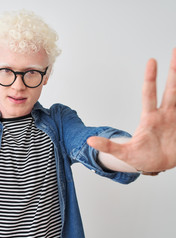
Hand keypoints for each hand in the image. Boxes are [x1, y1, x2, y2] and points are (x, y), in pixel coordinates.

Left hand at [87, 48, 175, 174]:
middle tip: (174, 50)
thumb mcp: (124, 154)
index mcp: (149, 119)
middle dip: (174, 70)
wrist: (156, 166)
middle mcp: (165, 114)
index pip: (149, 94)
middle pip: (171, 89)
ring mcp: (175, 119)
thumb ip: (109, 147)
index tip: (151, 61)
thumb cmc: (140, 157)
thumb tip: (90, 141)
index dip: (151, 78)